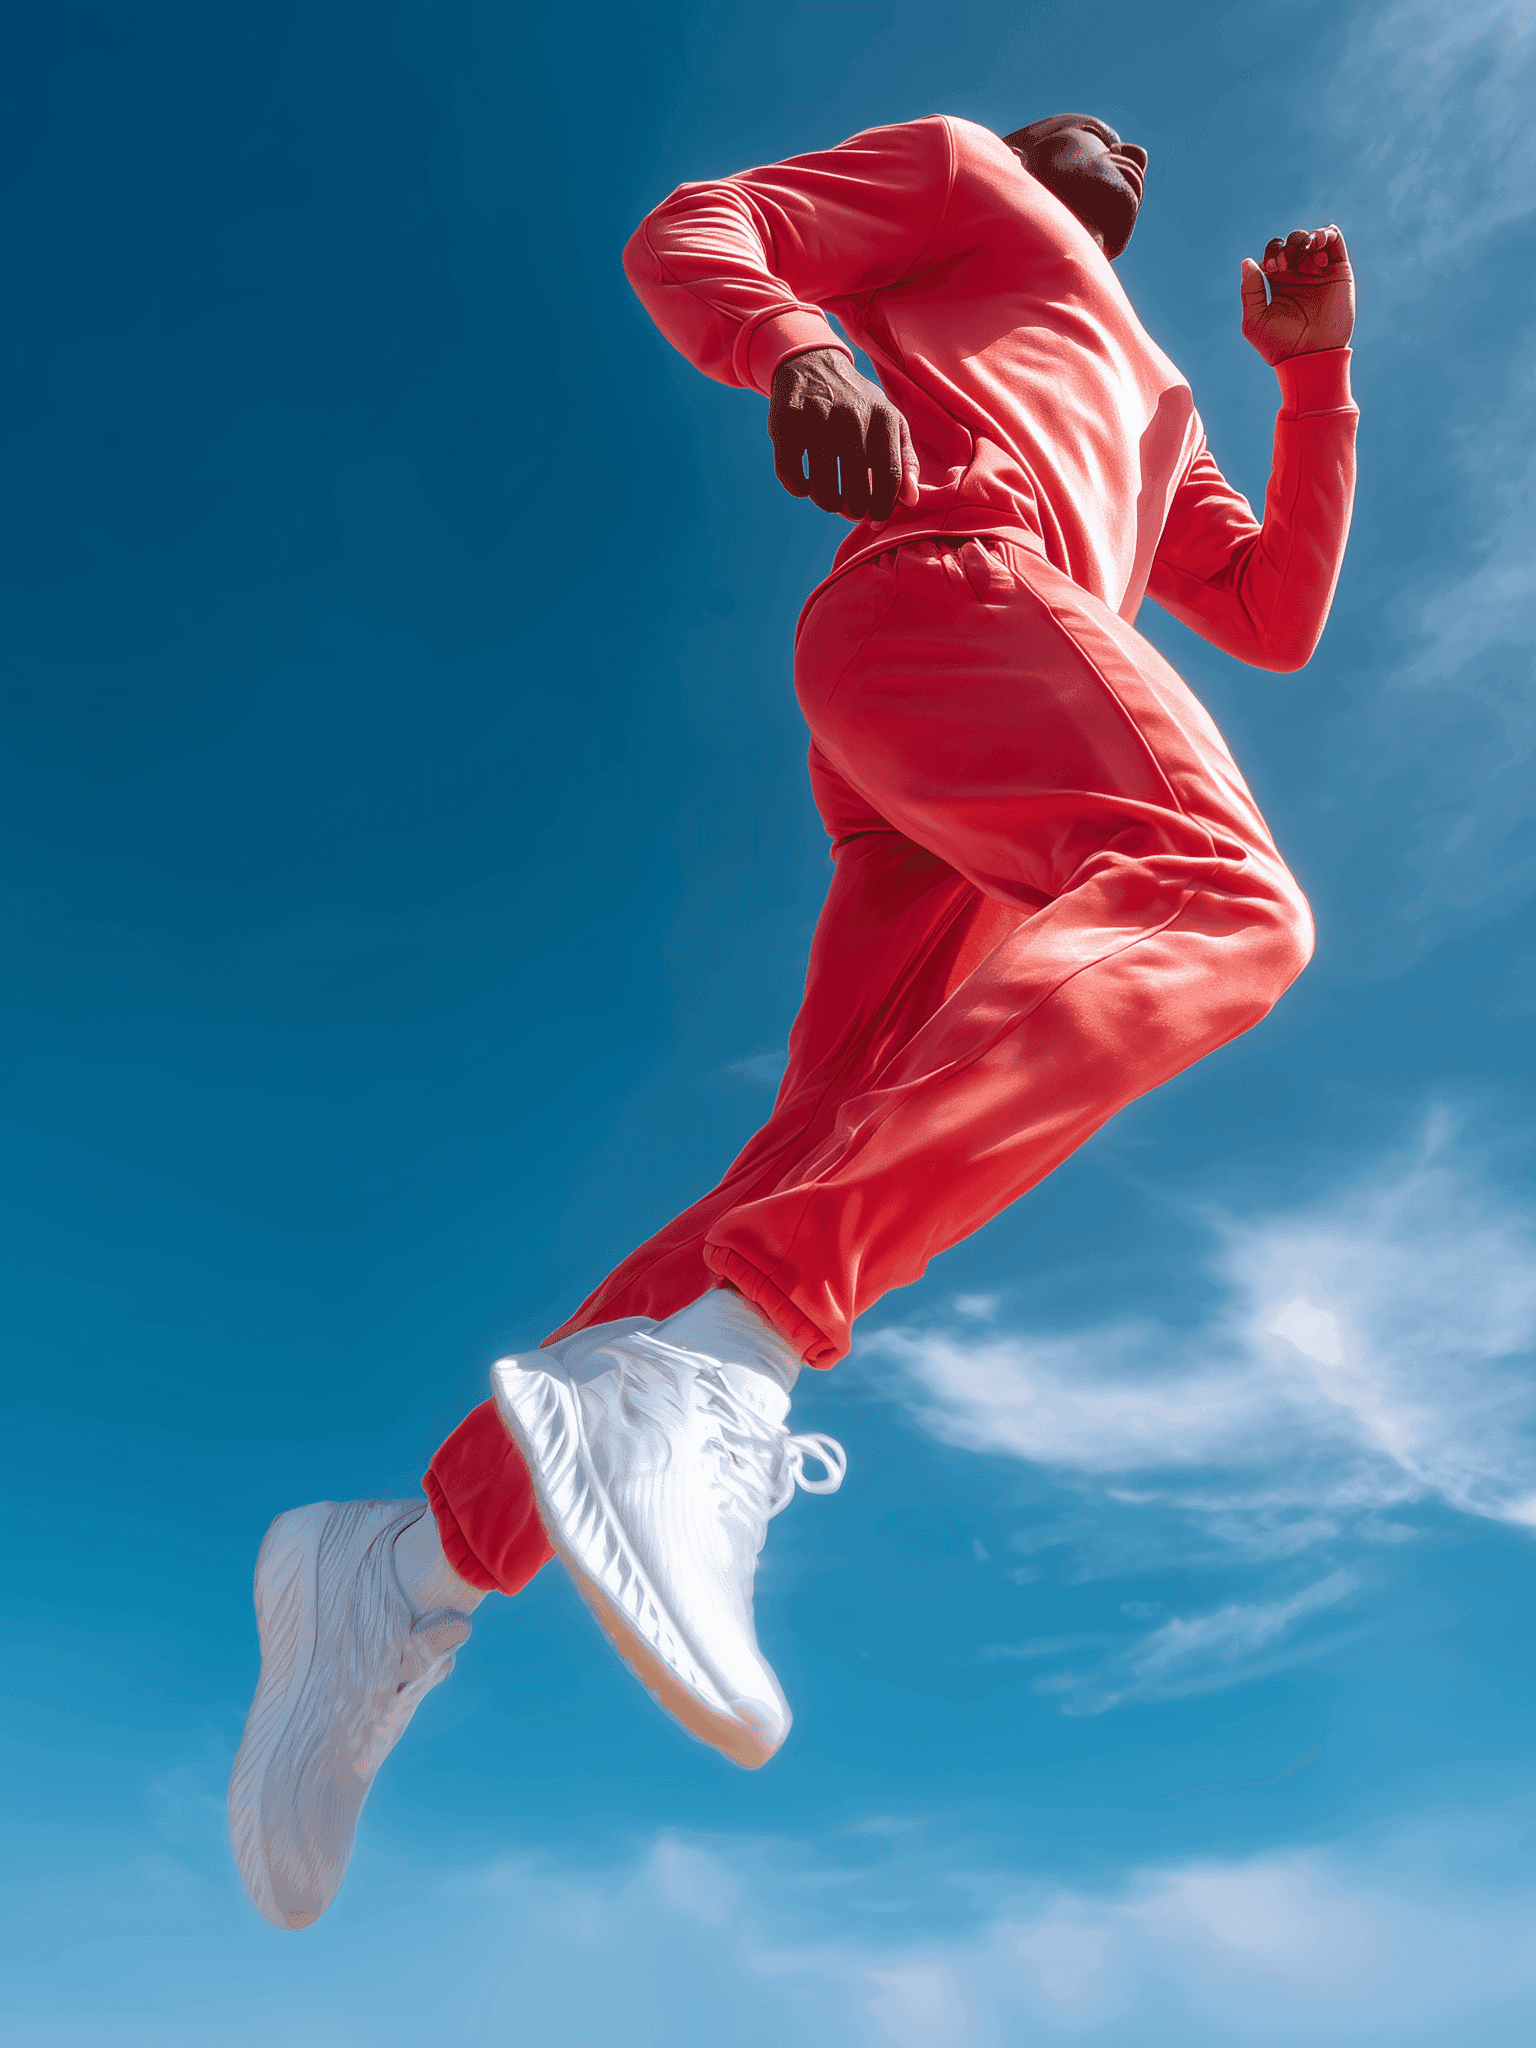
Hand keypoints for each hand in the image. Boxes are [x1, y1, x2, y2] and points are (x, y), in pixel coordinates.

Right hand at [768, 348, 919, 521]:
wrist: (812, 365)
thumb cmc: (857, 405)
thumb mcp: (889, 422)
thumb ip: (905, 460)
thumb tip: (910, 502)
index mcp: (883, 418)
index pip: (890, 478)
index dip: (883, 507)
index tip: (875, 519)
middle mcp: (852, 417)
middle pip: (858, 490)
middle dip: (854, 510)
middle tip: (850, 509)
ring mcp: (817, 419)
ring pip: (824, 489)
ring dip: (827, 502)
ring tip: (829, 498)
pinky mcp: (787, 424)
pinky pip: (791, 476)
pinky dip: (798, 488)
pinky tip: (804, 483)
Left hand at [1240, 225, 1354, 364]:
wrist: (1311, 356)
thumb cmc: (1280, 345)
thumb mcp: (1255, 321)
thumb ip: (1250, 291)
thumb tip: (1248, 261)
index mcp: (1279, 284)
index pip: (1273, 254)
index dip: (1272, 254)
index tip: (1272, 268)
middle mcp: (1300, 275)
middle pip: (1291, 243)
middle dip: (1286, 247)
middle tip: (1285, 265)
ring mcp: (1319, 272)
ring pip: (1311, 238)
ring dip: (1304, 239)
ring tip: (1303, 253)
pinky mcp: (1339, 271)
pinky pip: (1334, 240)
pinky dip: (1326, 234)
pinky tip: (1317, 246)